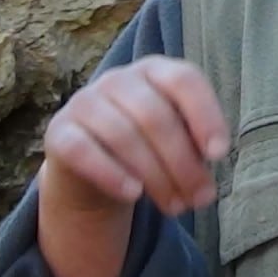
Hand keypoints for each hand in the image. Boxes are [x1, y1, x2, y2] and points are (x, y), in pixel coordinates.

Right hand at [40, 55, 230, 217]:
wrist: (92, 164)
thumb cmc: (149, 145)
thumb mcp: (177, 138)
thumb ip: (195, 146)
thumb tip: (209, 171)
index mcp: (155, 70)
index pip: (184, 80)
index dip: (205, 115)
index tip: (219, 154)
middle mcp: (118, 79)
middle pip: (156, 116)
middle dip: (183, 163)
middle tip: (201, 198)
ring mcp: (85, 101)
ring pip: (124, 136)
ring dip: (155, 177)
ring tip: (176, 206)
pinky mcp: (58, 131)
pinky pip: (83, 151)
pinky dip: (111, 174)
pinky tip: (133, 195)